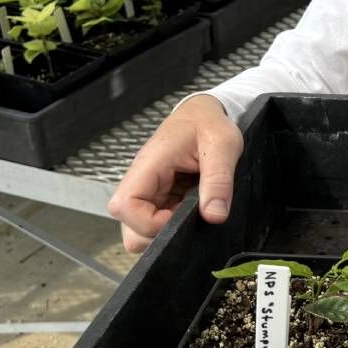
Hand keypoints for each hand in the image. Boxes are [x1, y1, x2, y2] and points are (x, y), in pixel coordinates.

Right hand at [108, 94, 242, 253]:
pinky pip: (155, 223)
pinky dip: (173, 224)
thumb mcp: (223, 146)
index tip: (180, 217)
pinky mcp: (158, 198)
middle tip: (189, 218)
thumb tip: (214, 216)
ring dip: (166, 230)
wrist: (203, 114)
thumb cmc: (209, 124)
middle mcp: (140, 182)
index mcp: (148, 165)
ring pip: (139, 229)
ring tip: (192, 211)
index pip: (124, 206)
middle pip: (128, 226)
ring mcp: (148, 192)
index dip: (149, 223)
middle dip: (157, 233)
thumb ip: (218, 180)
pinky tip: (192, 209)